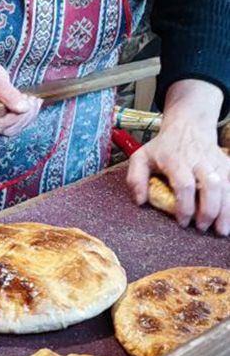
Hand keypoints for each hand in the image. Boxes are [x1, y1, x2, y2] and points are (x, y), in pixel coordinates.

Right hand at [0, 30, 40, 137]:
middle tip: (35, 101)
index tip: (29, 103)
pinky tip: (33, 104)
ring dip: (27, 117)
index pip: (0, 125)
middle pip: (9, 129)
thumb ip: (8, 94)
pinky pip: (13, 123)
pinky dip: (25, 115)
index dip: (17, 118)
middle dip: (25, 117)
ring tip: (35, 102)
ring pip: (12, 128)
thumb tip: (23, 107)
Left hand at [125, 80, 229, 235]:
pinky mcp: (227, 165)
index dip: (185, 206)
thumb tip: (140, 201)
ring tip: (221, 231)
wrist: (189, 125)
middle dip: (209, 210)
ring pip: (227, 186)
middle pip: (211, 186)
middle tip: (201, 228)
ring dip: (226, 210)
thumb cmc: (163, 147)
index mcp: (175, 160)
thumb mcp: (141, 157)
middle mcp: (198, 161)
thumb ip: (135, 178)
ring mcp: (215, 163)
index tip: (182, 222)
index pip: (184, 184)